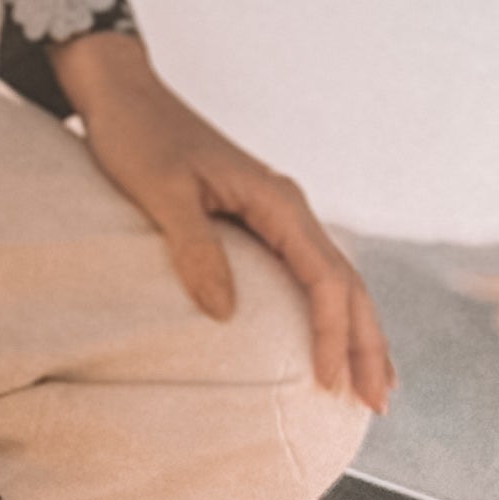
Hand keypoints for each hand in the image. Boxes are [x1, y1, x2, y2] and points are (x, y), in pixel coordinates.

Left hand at [51, 33, 395, 412]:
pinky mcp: (258, 221)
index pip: (325, 277)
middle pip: (347, 283)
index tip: (329, 382)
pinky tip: (332, 341)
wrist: (121, 94)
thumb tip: (225, 314)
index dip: (333, 333)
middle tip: (376, 405)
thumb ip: (194, 247)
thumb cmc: (136, 137)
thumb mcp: (160, 192)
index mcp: (276, 200)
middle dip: (366, 343)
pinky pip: (309, 273)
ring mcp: (277, 214)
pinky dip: (330, 310)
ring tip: (373, 386)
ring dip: (357, 331)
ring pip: (335, 279)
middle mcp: (288, 207)